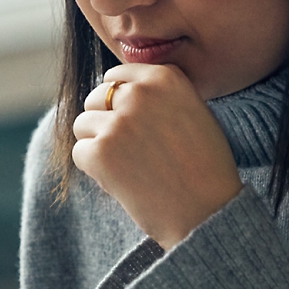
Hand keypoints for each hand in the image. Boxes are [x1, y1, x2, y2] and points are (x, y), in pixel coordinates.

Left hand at [71, 64, 244, 248]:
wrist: (208, 212)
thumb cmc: (204, 168)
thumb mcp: (193, 112)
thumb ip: (159, 95)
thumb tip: (117, 90)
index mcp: (165, 77)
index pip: (117, 76)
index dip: (120, 103)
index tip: (135, 126)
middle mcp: (140, 93)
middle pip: (96, 98)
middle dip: (105, 122)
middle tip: (132, 151)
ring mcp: (118, 122)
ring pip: (82, 124)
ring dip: (97, 145)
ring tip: (129, 166)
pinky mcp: (100, 152)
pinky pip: (80, 152)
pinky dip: (94, 170)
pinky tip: (123, 181)